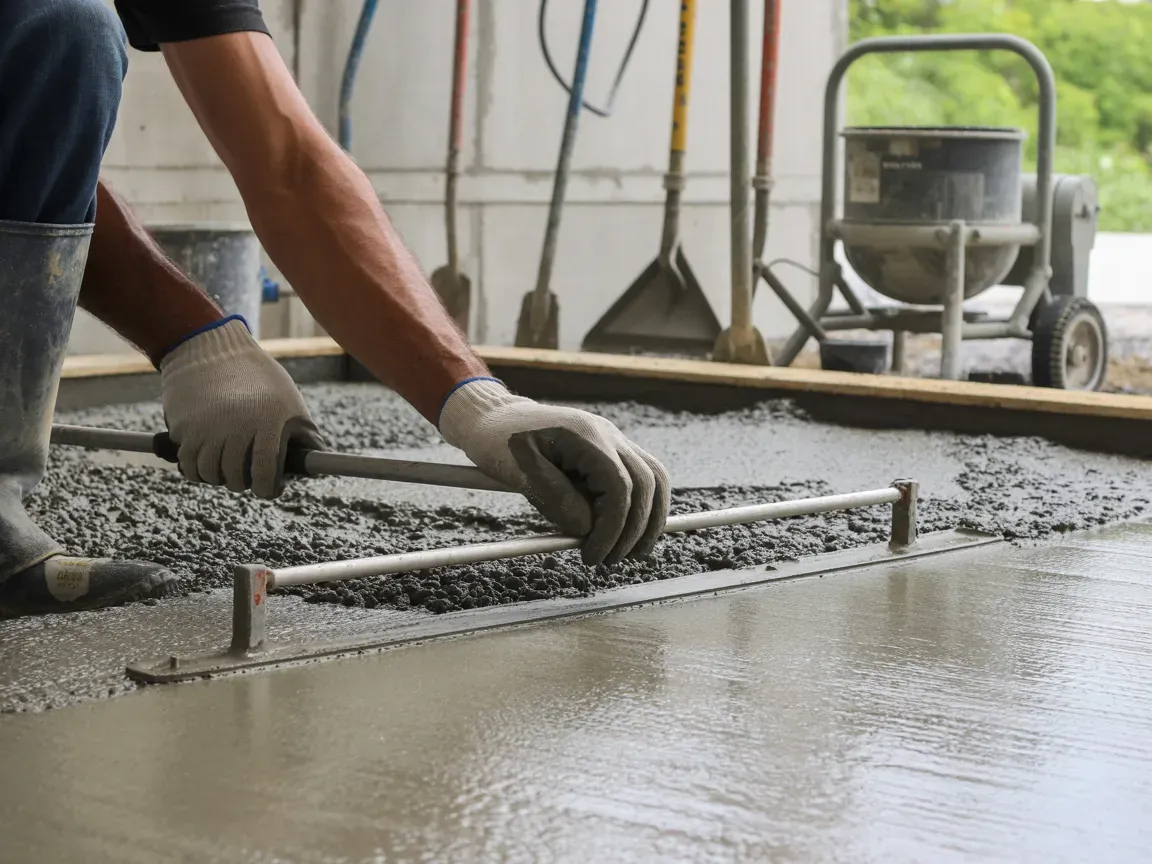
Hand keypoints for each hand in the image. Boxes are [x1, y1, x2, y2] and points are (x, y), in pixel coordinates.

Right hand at [159, 316, 323, 498]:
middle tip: (247, 475)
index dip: (269, 489)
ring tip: (228, 468)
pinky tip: (207, 463)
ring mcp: (208, 430)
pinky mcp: (184, 429)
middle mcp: (237, 429)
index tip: (270, 488)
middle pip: (237, 479)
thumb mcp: (290, 400)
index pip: (265, 475)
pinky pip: (189, 466)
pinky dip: (198, 471)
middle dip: (245, 482)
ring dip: (221, 477)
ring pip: (212, 475)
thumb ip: (305, 434)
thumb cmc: (258, 377)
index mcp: (268, 423)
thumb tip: (317, 463)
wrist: (211, 349)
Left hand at [439, 379, 670, 565]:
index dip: (612, 528)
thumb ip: (557, 500)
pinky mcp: (612, 451)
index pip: (619, 487)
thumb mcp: (520, 473)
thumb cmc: (501, 442)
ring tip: (629, 552)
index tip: (592, 556)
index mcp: (586, 437)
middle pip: (647, 483)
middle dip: (635, 529)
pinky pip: (642, 477)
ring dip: (650, 518)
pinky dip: (642, 506)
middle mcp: (609, 434)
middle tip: (611, 560)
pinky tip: (627, 533)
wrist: (496, 418)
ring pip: (654, 478)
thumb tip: (589, 529)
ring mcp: (614, 440)